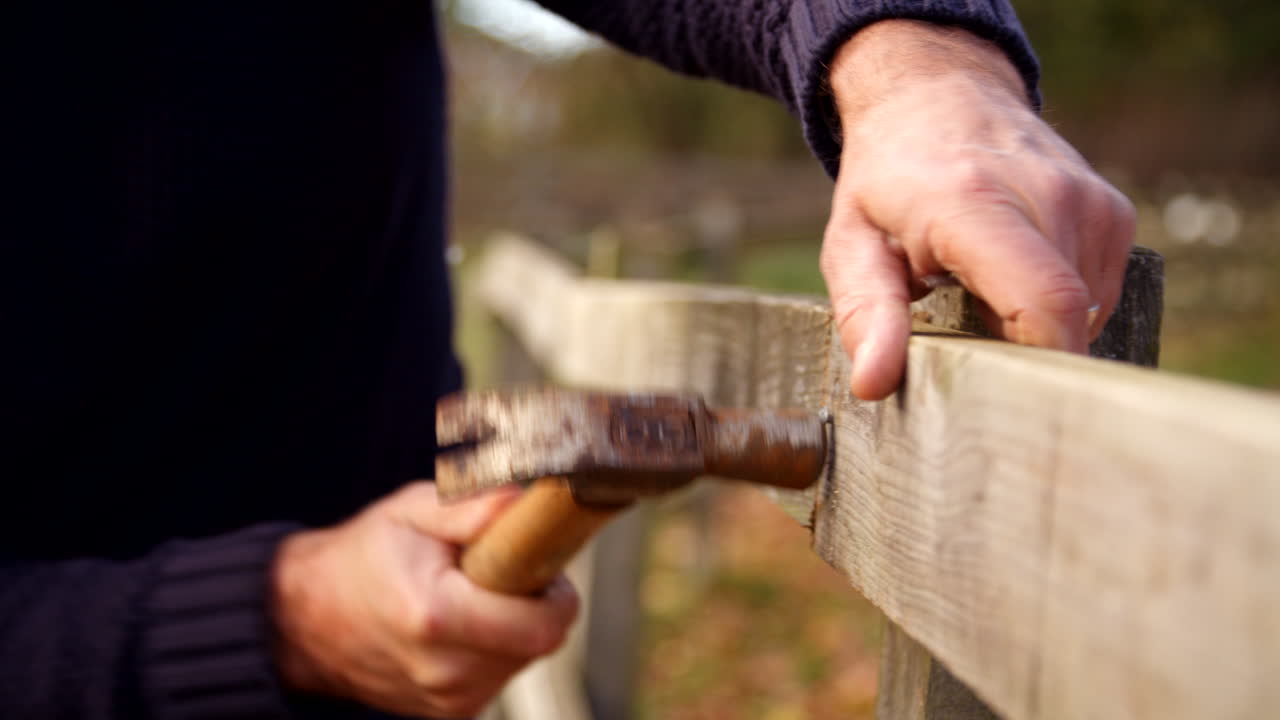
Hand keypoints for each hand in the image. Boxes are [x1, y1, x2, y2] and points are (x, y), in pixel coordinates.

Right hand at [270, 482, 578, 717]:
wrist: (306, 620)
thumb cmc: (363, 558)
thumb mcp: (412, 511)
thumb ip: (471, 508)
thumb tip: (523, 502)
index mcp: (437, 616)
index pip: (543, 626)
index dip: (556, 593)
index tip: (539, 564)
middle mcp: (444, 670)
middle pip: (539, 642)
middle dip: (535, 603)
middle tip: (500, 569)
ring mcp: (446, 700)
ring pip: (522, 659)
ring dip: (515, 625)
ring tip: (472, 595)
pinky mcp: (448, 712)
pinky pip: (500, 674)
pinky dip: (495, 646)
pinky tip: (461, 623)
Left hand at [820, 20, 1135, 399]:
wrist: (940, 96)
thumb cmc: (888, 181)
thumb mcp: (852, 246)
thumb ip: (865, 315)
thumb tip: (873, 384)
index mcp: (975, 206)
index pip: (1044, 303)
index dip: (1037, 368)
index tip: (1006, 405)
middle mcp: (1049, 197)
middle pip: (1065, 323)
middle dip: (1020, 356)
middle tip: (967, 348)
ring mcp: (1091, 203)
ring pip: (1085, 315)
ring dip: (1036, 328)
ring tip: (982, 299)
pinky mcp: (1113, 213)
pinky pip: (1097, 294)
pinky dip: (1058, 306)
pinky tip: (1013, 282)